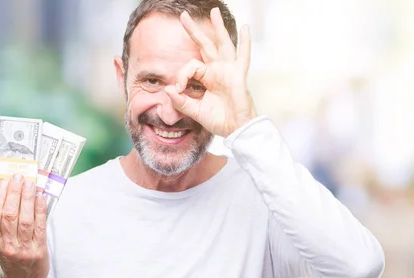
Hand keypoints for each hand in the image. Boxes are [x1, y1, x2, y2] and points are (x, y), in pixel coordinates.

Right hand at [0, 174, 48, 277]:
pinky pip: (40, 227)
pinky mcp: (39, 252)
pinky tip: (41, 197)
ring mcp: (24, 250)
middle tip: (19, 176)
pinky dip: (40, 210)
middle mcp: (7, 247)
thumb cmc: (11, 261)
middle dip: (15, 193)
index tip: (4, 180)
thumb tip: (9, 195)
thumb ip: (3, 225)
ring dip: (28, 198)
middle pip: (10, 214)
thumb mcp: (1, 245)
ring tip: (31, 183)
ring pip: (25, 219)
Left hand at [164, 7, 257, 137]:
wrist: (235, 130)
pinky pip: (243, 56)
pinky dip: (245, 43)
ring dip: (218, 27)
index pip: (190, 66)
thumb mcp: (195, 111)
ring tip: (214, 11)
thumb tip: (168, 89)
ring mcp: (228, 71)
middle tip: (182, 15)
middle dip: (194, 31)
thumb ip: (181, 101)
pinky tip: (245, 28)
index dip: (181, 75)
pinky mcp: (238, 75)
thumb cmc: (219, 121)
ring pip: (222, 44)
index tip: (178, 89)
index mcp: (207, 78)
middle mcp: (218, 71)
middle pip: (205, 45)